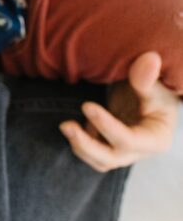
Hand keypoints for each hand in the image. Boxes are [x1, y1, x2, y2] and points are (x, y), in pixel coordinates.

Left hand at [59, 52, 179, 170]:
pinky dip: (81, 143)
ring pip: (100, 160)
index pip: (129, 140)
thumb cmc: (156, 89)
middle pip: (111, 158)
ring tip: (64, 126)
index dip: (107, 126)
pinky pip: (93, 153)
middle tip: (65, 125)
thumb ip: (147, 77)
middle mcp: (140, 151)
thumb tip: (150, 59)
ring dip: (80, 146)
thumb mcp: (154, 83)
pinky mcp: (111, 146)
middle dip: (86, 144)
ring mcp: (124, 151)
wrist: (151, 94)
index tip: (86, 105)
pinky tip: (77, 124)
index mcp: (155, 139)